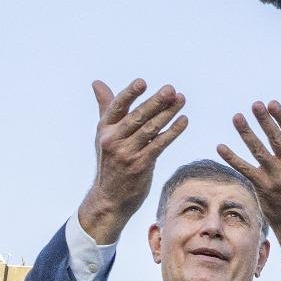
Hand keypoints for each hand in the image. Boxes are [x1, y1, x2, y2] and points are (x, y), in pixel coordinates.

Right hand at [77, 79, 189, 242]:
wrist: (110, 198)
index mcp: (104, 130)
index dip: (129, 94)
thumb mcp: (104, 135)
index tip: (143, 82)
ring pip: (151, 129)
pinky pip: (159, 145)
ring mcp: (126, 153)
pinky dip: (173, 131)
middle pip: (137, 116)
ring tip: (181, 99)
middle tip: (171, 89)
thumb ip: (105, 108)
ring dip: (168, 113)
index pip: (117, 107)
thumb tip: (97, 83)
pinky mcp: (140, 165)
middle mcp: (113, 140)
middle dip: (156, 102)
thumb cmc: (110, 161)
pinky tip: (183, 121)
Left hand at [217, 101, 280, 263]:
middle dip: (266, 121)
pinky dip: (232, 158)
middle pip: (277, 140)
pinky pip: (245, 170)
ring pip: (259, 152)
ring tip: (237, 117)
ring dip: (247, 134)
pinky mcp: (263, 187)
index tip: (272, 103)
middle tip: (256, 104)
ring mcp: (277, 177)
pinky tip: (220, 147)